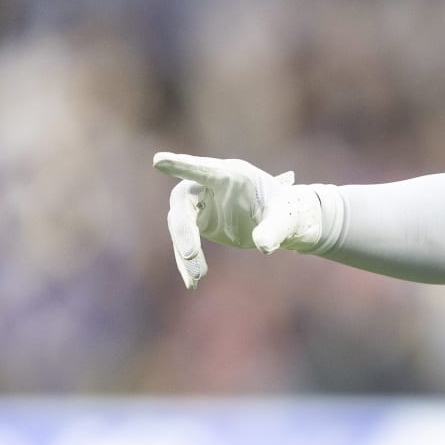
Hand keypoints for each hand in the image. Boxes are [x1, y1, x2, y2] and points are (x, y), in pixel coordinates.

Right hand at [153, 152, 323, 287]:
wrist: (282, 220)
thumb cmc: (286, 210)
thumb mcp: (285, 218)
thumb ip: (275, 229)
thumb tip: (264, 247)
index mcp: (230, 174)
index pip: (202, 169)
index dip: (181, 165)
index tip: (159, 161)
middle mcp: (208, 185)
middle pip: (183, 203)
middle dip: (184, 229)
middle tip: (191, 255)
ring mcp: (200, 204)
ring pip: (180, 226)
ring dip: (185, 253)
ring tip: (196, 278)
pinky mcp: (198, 222)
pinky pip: (185, 242)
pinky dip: (187, 263)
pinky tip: (193, 283)